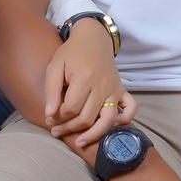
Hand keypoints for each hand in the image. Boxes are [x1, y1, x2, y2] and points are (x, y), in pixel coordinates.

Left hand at [43, 17, 135, 147]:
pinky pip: (131, 108)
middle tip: (56, 130)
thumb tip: (50, 114)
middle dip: (69, 128)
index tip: (50, 118)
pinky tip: (110, 125)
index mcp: (84, 78)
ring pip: (107, 120)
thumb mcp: (55, 66)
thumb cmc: (71, 53)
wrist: (93, 37)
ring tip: (79, 142)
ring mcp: (114, 89)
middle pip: (87, 118)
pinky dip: (124, 120)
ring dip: (93, 134)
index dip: (59, 117)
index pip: (72, 109)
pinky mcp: (122, 90)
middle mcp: (102, 86)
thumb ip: (51, 91)